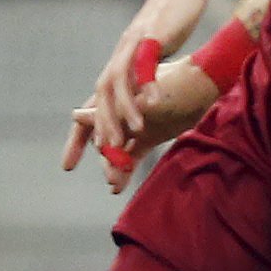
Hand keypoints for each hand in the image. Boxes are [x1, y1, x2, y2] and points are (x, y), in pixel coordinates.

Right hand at [64, 58, 221, 193]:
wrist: (202, 84)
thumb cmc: (171, 85)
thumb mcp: (141, 100)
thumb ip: (109, 111)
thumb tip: (75, 115)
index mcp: (114, 101)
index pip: (86, 125)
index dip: (75, 145)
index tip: (67, 166)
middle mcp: (121, 114)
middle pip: (103, 142)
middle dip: (105, 160)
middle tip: (110, 177)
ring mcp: (135, 126)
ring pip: (119, 152)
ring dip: (116, 167)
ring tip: (115, 184)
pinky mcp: (150, 136)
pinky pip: (134, 155)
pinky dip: (128, 169)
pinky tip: (119, 186)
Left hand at [89, 0, 215, 154]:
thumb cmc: (174, 17)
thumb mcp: (157, 50)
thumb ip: (146, 71)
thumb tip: (142, 94)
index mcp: (122, 61)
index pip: (100, 98)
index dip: (88, 128)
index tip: (83, 157)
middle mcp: (121, 53)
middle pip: (102, 94)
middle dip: (100, 125)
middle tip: (104, 153)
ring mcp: (133, 43)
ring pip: (119, 81)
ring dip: (124, 108)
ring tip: (133, 133)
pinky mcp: (151, 33)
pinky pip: (145, 62)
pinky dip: (147, 82)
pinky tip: (155, 102)